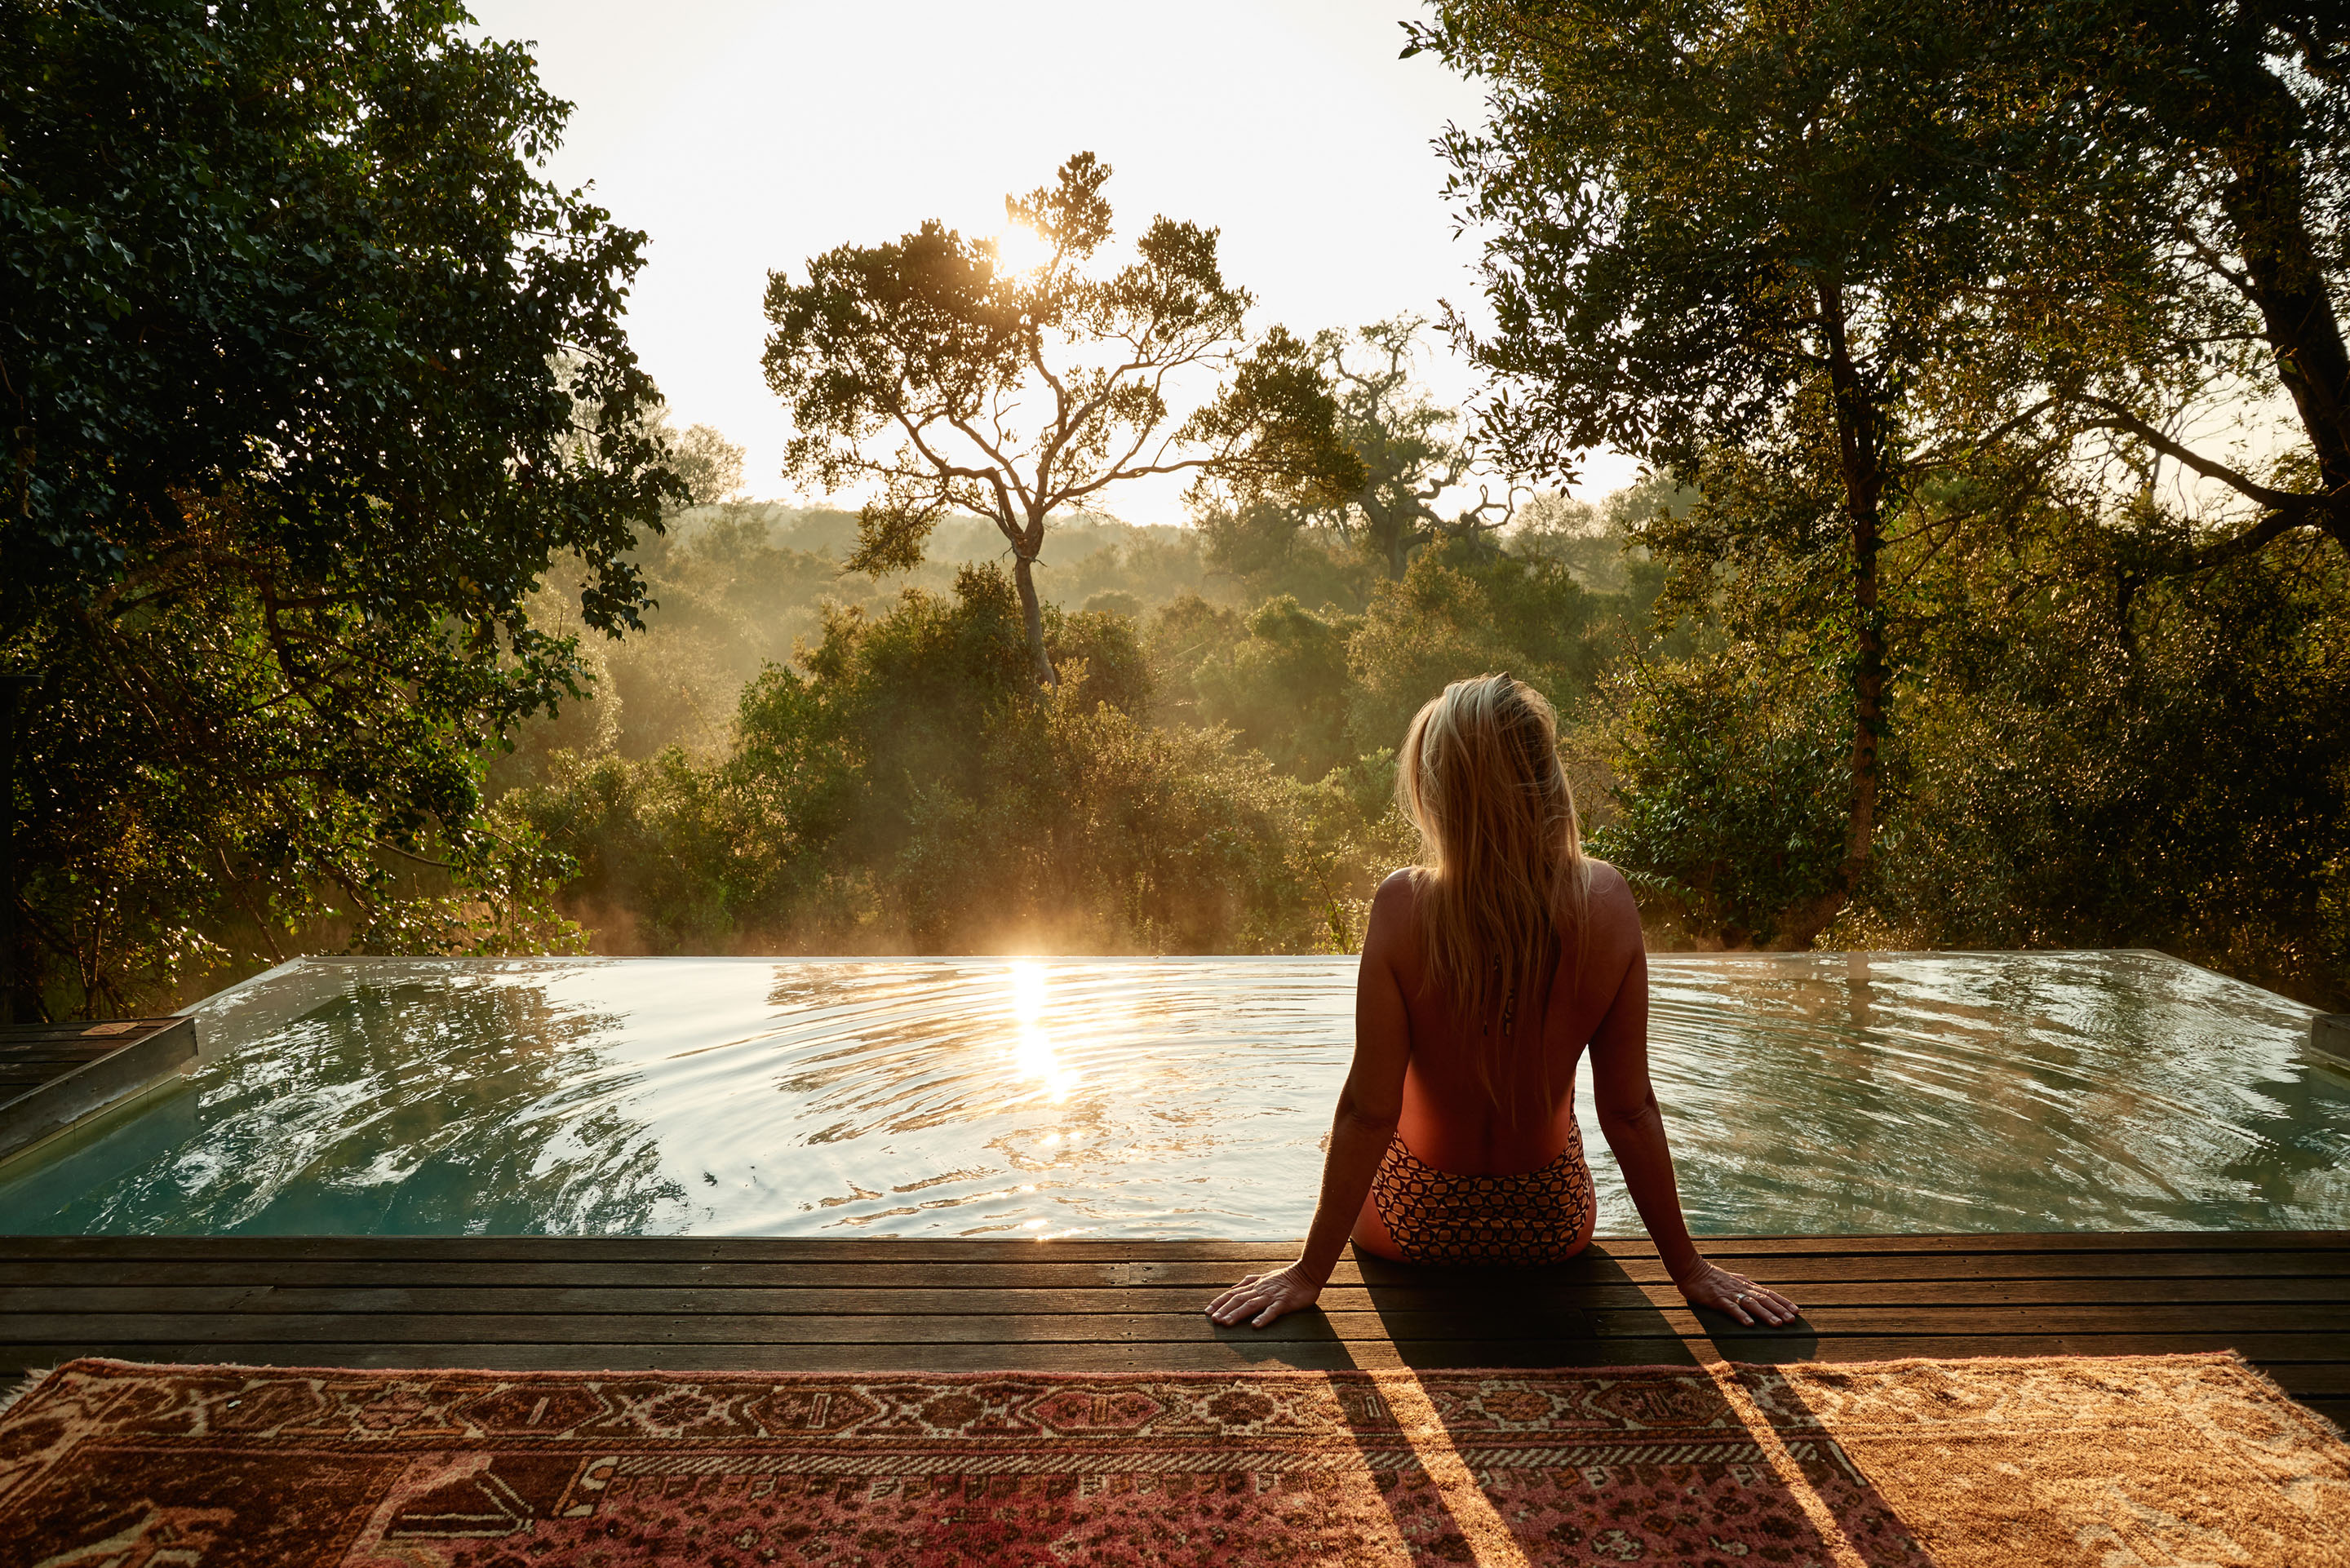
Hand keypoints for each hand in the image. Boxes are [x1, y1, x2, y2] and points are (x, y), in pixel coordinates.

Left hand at [1205, 1263, 1323, 1328]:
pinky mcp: (1284, 1302)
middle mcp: (1260, 1290)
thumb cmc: (1285, 1277)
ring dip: (1237, 1314)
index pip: (1232, 1293)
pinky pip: (1272, 1311)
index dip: (1219, 1302)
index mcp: (1255, 1285)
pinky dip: (1263, 1318)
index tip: (1207, 1312)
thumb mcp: (1264, 1277)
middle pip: (1238, 1299)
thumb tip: (1231, 1289)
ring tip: (1226, 1323)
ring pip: (1251, 1305)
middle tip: (1213, 1321)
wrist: (1307, 1273)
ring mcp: (1271, 1296)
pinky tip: (1255, 1326)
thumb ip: (1248, 1282)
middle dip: (1224, 1310)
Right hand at [1673, 1259, 1799, 1326]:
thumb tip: (1758, 1291)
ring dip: (1766, 1314)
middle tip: (1792, 1320)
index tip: (1796, 1311)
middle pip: (1764, 1299)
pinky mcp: (1717, 1299)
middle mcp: (1741, 1288)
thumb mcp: (1731, 1279)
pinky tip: (1749, 1324)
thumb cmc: (1710, 1276)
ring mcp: (1730, 1293)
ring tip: (1778, 1324)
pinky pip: (1731, 1308)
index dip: (1783, 1302)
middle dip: (1779, 1310)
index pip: (1769, 1293)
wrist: (1690, 1269)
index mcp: (1745, 1284)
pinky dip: (1741, 1315)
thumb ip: (1744, 1285)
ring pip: (1752, 1304)